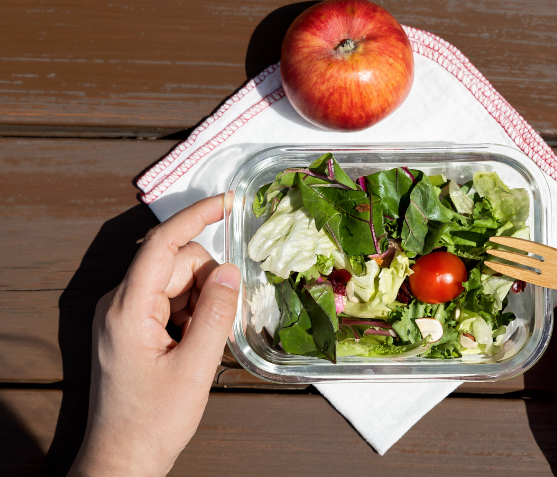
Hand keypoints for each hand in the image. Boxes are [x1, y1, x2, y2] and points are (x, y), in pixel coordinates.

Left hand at [69, 195, 239, 476]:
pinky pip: (170, 300)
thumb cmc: (155, 419)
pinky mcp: (132, 326)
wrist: (124, 457)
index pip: (162, 244)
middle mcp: (120, 302)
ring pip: (176, 281)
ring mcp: (124, 314)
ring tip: (202, 344)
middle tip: (219, 323)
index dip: (196, 217)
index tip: (228, 203)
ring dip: (200, 301)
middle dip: (207, 280)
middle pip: (175, 263)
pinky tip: (194, 344)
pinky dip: (191, 312)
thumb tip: (230, 270)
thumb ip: (215, 314)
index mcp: (128, 308)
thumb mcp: (195, 368)